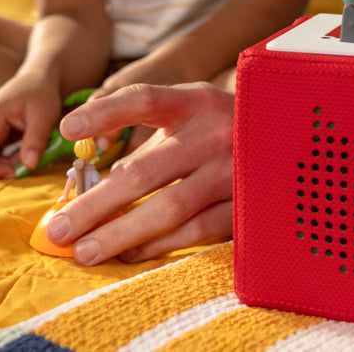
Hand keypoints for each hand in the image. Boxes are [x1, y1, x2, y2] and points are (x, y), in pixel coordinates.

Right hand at [0, 70, 61, 178]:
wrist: (37, 79)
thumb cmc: (41, 94)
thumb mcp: (44, 115)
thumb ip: (35, 140)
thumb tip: (29, 166)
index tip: (19, 173)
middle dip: (3, 167)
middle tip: (29, 160)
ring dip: (6, 163)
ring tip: (29, 150)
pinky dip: (7, 159)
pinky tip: (24, 149)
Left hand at [44, 82, 234, 264]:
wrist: (294, 139)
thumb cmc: (223, 126)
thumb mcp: (191, 113)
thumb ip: (148, 133)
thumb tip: (94, 167)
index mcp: (197, 102)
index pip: (146, 99)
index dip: (106, 112)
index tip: (67, 127)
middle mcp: (215, 133)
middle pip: (145, 170)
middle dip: (95, 203)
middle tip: (59, 229)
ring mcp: (233, 171)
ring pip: (168, 208)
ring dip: (121, 233)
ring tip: (84, 251)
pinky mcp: (247, 204)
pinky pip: (196, 230)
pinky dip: (160, 245)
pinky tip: (131, 253)